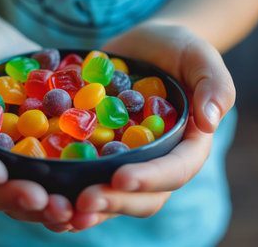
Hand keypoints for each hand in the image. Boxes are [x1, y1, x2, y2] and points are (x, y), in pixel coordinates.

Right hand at [0, 26, 72, 230]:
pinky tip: (85, 204)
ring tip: (68, 211)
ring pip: (19, 194)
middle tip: (42, 201)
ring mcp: (11, 162)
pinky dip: (63, 195)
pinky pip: (47, 183)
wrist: (11, 51)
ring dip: (42, 209)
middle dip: (13, 198)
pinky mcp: (39, 159)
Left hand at [70, 23, 235, 229]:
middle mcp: (157, 161)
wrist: (144, 46)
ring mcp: (127, 160)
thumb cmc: (177, 49)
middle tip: (81, 203)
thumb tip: (209, 121)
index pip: (175, 171)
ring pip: (112, 197)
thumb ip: (214, 85)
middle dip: (113, 203)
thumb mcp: (200, 56)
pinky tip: (43, 194)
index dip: (150, 180)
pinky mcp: (101, 152)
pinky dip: (67, 191)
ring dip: (87, 209)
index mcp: (186, 145)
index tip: (121, 179)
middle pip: (141, 197)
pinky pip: (86, 177)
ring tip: (58, 212)